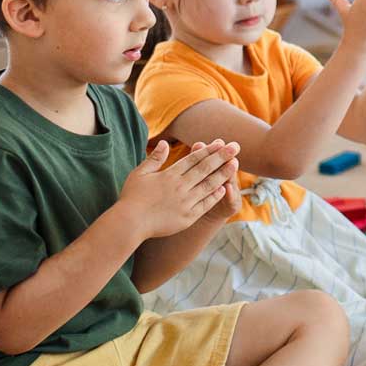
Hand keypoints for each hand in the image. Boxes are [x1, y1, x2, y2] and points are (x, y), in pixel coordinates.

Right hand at [117, 138, 240, 238]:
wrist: (130, 223)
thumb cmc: (131, 197)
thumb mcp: (140, 173)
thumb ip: (155, 158)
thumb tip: (166, 144)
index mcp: (169, 175)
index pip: (193, 159)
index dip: (208, 150)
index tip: (221, 142)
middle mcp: (180, 186)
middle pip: (205, 169)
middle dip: (221, 156)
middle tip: (236, 147)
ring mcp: (185, 202)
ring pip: (208, 185)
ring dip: (223, 174)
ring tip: (235, 164)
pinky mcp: (187, 217)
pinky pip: (205, 204)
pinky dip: (214, 196)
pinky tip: (223, 188)